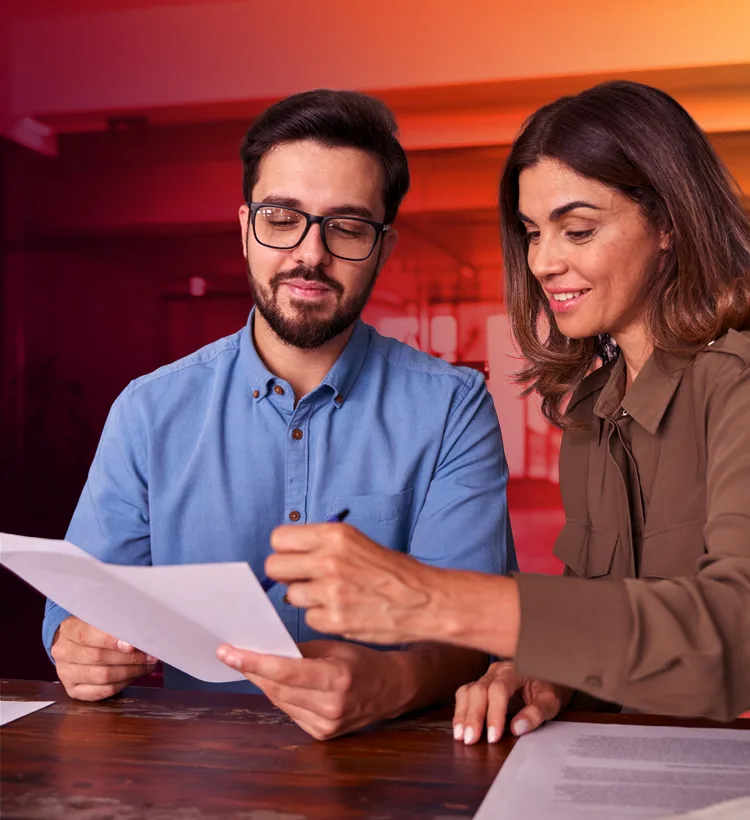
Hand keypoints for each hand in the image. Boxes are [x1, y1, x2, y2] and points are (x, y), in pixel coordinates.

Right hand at [51, 616, 157, 700]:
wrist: (74, 643)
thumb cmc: (94, 628)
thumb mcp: (101, 618)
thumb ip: (115, 624)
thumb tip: (141, 633)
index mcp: (69, 629)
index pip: (87, 635)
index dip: (110, 640)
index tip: (132, 644)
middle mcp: (63, 652)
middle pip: (98, 657)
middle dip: (130, 657)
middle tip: (150, 655)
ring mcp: (66, 673)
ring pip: (102, 676)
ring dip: (130, 671)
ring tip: (147, 665)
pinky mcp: (73, 690)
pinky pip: (101, 691)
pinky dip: (122, 684)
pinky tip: (134, 675)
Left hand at [216, 639, 409, 739]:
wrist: (392, 688)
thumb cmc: (364, 661)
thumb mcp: (335, 646)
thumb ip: (301, 650)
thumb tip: (265, 647)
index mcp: (337, 678)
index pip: (286, 672)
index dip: (254, 662)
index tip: (230, 652)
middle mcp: (332, 706)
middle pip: (277, 688)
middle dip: (251, 669)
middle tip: (230, 653)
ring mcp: (327, 724)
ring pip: (279, 701)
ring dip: (262, 682)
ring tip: (249, 663)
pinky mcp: (322, 734)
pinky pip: (290, 712)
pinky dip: (280, 695)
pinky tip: (275, 682)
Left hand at [266, 522, 440, 643]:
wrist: (425, 600)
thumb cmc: (392, 571)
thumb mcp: (357, 542)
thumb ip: (322, 545)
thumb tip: (288, 554)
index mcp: (334, 535)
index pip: (279, 538)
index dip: (286, 550)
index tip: (296, 557)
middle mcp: (329, 560)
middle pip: (274, 567)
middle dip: (286, 574)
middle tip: (305, 579)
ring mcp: (330, 591)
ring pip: (290, 595)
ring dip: (306, 598)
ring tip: (331, 596)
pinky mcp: (334, 619)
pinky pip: (308, 618)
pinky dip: (321, 617)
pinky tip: (342, 611)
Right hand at [453, 660, 571, 744]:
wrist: (544, 676)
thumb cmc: (547, 689)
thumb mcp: (550, 701)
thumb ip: (536, 713)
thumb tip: (517, 728)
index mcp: (514, 671)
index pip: (499, 689)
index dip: (494, 713)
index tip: (493, 736)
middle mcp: (496, 672)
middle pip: (478, 690)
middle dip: (473, 716)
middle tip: (470, 739)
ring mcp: (485, 678)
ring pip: (467, 691)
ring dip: (462, 714)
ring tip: (460, 736)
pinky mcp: (479, 687)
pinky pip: (464, 696)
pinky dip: (460, 712)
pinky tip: (459, 728)